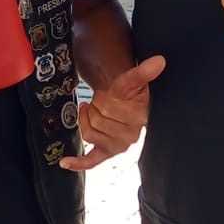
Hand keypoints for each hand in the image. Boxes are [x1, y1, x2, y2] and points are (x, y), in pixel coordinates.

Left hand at [60, 54, 165, 171]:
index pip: (107, 109)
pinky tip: (65, 162)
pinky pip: (92, 160)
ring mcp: (118, 146)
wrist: (126, 102)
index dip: (102, 98)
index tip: (107, 93)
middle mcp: (130, 137)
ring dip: (86, 119)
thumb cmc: (128, 92)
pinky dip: (78, 162)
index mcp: (139, 119)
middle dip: (95, 107)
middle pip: (96, 121)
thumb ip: (143, 72)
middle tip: (102, 101)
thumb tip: (159, 61)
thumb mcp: (133, 80)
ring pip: (89, 134)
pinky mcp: (107, 153)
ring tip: (93, 110)